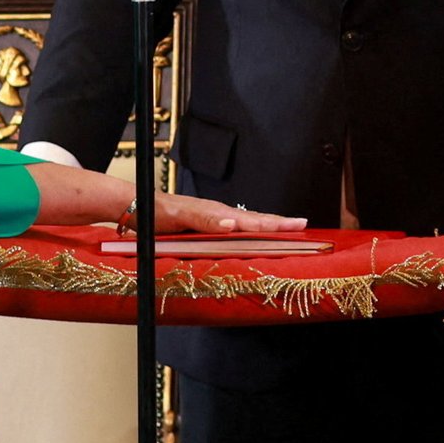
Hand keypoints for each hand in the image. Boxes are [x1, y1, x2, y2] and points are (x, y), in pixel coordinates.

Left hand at [151, 193, 307, 233]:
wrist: (139, 206)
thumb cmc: (158, 212)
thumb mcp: (180, 216)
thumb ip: (205, 220)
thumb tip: (232, 224)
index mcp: (218, 214)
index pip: (253, 222)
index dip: (276, 225)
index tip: (299, 224)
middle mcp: (219, 216)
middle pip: (256, 220)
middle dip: (281, 223)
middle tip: (304, 224)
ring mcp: (214, 220)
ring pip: (248, 224)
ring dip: (269, 227)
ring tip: (287, 228)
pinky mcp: (207, 227)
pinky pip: (236, 229)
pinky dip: (252, 232)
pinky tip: (254, 236)